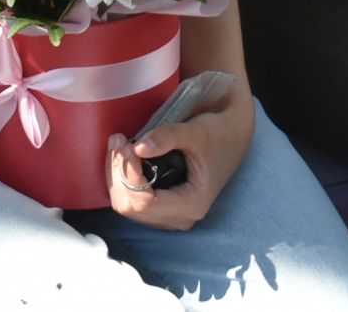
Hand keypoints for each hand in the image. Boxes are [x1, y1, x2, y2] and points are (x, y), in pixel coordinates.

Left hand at [105, 84, 253, 229]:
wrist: (231, 134)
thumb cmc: (218, 133)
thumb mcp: (197, 131)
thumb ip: (168, 137)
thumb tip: (139, 147)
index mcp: (192, 204)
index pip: (145, 202)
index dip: (129, 175)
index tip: (127, 145)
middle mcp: (179, 217)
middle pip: (131, 207)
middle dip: (118, 174)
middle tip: (118, 140)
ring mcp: (168, 215)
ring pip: (127, 206)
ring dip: (116, 175)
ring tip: (118, 144)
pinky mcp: (161, 206)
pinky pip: (131, 200)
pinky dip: (122, 178)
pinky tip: (123, 156)